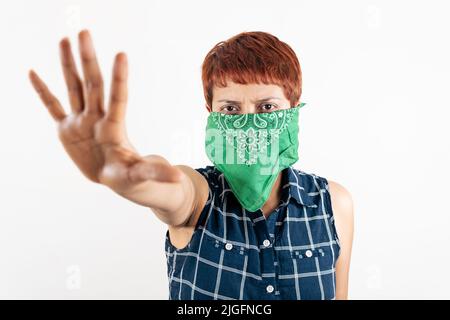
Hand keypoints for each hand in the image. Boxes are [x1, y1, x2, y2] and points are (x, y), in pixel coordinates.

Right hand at [29, 30, 181, 195]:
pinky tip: (33, 73)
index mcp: (114, 128)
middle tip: (84, 32)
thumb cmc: (130, 176)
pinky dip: (42, 91)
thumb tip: (178, 178)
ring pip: (73, 88)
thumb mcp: (141, 176)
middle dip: (88, 60)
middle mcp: (97, 118)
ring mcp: (81, 122)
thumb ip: (155, 172)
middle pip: (92, 84)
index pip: (117, 98)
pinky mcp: (67, 130)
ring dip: (68, 65)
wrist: (115, 178)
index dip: (119, 78)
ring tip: (64, 39)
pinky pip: (53, 107)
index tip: (122, 54)